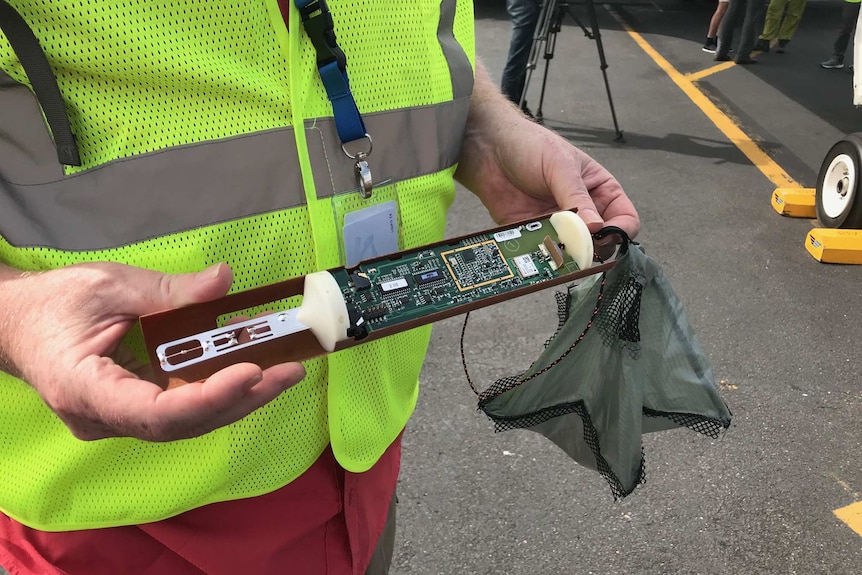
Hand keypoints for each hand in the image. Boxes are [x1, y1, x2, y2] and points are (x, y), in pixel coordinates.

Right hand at [0, 262, 305, 440]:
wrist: (15, 323)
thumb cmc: (52, 303)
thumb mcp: (109, 285)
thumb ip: (169, 289)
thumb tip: (224, 279)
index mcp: (85, 389)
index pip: (155, 412)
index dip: (208, 397)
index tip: (251, 371)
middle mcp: (103, 418)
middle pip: (182, 423)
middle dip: (241, 398)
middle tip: (289, 370)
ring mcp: (119, 420)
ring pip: (187, 421)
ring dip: (239, 397)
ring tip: (283, 369)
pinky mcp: (134, 410)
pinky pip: (182, 408)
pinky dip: (219, 389)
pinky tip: (252, 368)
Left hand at [455, 64, 638, 237]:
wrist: (488, 149)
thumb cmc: (529, 145)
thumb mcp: (560, 166)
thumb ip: (577, 198)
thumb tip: (595, 228)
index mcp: (598, 189)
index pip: (624, 218)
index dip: (621, 230)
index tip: (607, 235)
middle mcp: (582, 210)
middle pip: (601, 241)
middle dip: (594, 247)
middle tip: (581, 246)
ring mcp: (559, 223)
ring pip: (573, 251)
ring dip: (568, 255)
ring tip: (558, 249)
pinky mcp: (534, 232)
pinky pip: (545, 251)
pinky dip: (544, 256)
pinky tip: (538, 251)